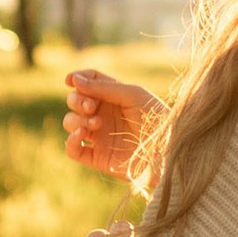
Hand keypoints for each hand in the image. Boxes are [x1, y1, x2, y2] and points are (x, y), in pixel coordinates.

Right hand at [64, 65, 164, 179]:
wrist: (167, 150)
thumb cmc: (156, 117)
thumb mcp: (132, 94)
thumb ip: (102, 87)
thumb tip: (73, 80)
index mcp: (113, 97)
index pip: (88, 83)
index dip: (77, 79)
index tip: (70, 80)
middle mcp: (104, 115)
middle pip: (75, 101)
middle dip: (77, 100)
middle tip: (91, 106)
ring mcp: (99, 136)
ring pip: (70, 123)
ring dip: (76, 119)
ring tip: (96, 124)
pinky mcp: (98, 158)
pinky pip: (72, 149)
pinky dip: (70, 140)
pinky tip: (82, 134)